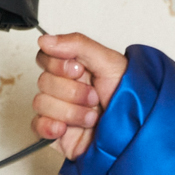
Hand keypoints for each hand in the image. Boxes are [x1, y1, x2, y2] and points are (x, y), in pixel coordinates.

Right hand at [33, 32, 129, 161]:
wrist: (137, 134)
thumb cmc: (131, 99)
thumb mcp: (110, 63)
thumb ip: (78, 45)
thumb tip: (46, 40)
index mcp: (76, 68)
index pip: (46, 57)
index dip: (58, 64)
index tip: (78, 70)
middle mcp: (66, 88)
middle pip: (44, 81)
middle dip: (72, 91)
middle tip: (94, 97)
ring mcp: (60, 110)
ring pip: (41, 103)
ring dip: (70, 111)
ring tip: (92, 117)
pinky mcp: (56, 133)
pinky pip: (37, 126)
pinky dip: (49, 127)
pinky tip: (65, 129)